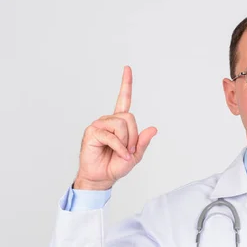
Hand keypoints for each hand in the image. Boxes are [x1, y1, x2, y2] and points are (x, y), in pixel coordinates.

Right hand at [73, 66, 156, 189]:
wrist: (101, 178)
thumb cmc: (115, 166)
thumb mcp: (135, 156)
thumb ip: (143, 142)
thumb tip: (153, 129)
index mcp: (119, 123)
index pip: (123, 100)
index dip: (126, 84)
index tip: (127, 69)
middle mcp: (108, 121)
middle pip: (129, 117)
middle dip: (133, 136)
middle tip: (128, 150)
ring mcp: (99, 125)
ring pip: (122, 125)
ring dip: (126, 142)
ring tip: (122, 152)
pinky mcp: (92, 132)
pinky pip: (112, 136)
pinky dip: (119, 147)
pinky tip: (119, 154)